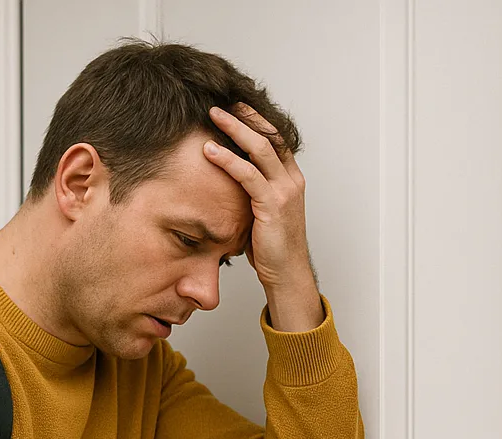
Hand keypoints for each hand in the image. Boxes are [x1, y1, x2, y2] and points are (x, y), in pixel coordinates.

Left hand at [203, 104, 321, 331]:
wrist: (286, 274)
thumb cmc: (272, 248)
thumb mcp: (263, 214)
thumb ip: (253, 194)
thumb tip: (231, 183)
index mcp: (291, 179)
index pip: (275, 139)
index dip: (257, 120)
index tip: (236, 106)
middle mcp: (291, 180)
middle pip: (269, 135)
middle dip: (245, 115)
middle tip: (223, 101)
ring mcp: (284, 191)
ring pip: (259, 148)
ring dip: (234, 129)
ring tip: (213, 116)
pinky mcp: (272, 205)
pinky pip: (247, 175)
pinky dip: (227, 160)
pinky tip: (210, 151)